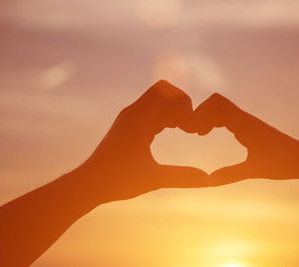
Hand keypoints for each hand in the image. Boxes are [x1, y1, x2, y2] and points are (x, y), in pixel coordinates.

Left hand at [79, 80, 210, 203]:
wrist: (89, 183)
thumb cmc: (117, 181)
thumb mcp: (153, 179)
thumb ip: (182, 177)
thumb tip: (209, 180)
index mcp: (138, 118)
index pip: (165, 90)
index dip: (183, 101)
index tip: (192, 126)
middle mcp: (133, 113)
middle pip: (163, 92)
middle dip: (181, 106)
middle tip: (192, 129)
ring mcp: (130, 119)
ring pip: (158, 103)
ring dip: (175, 112)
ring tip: (188, 131)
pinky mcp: (129, 127)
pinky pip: (152, 113)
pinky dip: (166, 118)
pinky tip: (175, 133)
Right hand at [194, 93, 298, 183]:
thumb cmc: (283, 164)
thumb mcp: (254, 171)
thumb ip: (230, 175)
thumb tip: (209, 181)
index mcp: (245, 125)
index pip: (217, 104)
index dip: (202, 114)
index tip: (197, 133)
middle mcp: (246, 119)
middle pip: (217, 102)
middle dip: (202, 113)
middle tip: (196, 133)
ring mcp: (248, 121)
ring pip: (223, 107)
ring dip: (209, 116)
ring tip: (201, 134)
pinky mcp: (251, 126)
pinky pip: (229, 115)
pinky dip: (217, 120)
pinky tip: (213, 134)